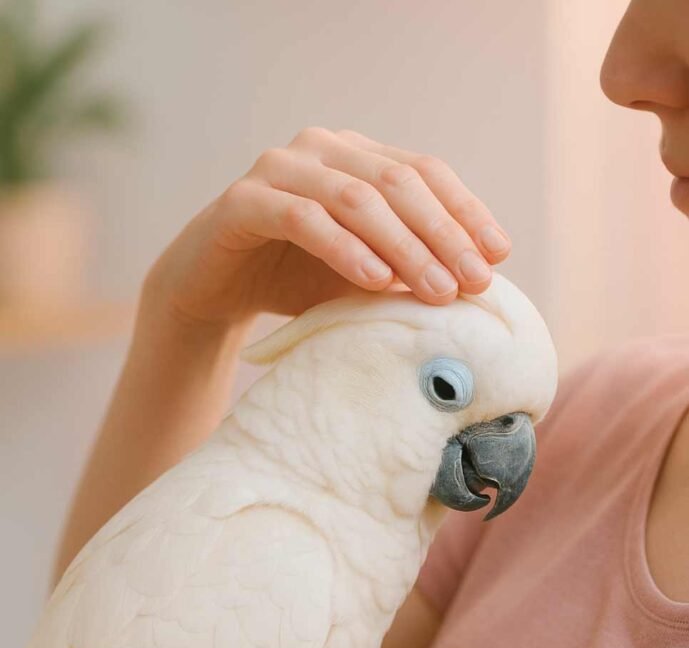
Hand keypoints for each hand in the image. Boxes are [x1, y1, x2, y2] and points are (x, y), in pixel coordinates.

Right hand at [144, 126, 511, 330]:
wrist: (216, 290)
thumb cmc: (296, 280)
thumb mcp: (364, 272)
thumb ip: (408, 265)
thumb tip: (478, 280)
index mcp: (357, 154)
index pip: (425, 172)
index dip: (466, 211)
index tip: (498, 257)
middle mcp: (322, 147)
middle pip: (399, 182)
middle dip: (443, 235)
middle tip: (472, 284)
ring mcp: (280, 167)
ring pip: (357, 198)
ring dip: (404, 247)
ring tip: (436, 292)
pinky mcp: (244, 199)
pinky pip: (304, 218)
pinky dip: (345, 249)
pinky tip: (376, 281)